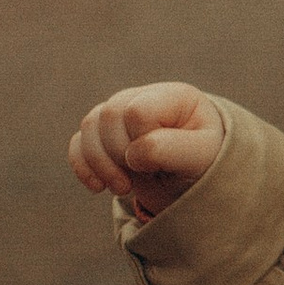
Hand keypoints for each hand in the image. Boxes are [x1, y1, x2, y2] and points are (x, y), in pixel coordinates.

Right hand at [70, 84, 228, 224]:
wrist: (197, 178)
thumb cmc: (204, 162)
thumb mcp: (200, 158)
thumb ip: (170, 150)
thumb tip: (133, 154)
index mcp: (174, 96)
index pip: (138, 112)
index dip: (141, 141)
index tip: (161, 164)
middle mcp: (144, 97)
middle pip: (109, 115)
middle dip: (118, 154)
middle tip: (140, 179)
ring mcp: (121, 112)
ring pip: (89, 125)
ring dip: (100, 163)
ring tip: (123, 188)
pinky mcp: (105, 132)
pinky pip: (79, 141)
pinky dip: (82, 166)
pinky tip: (98, 188)